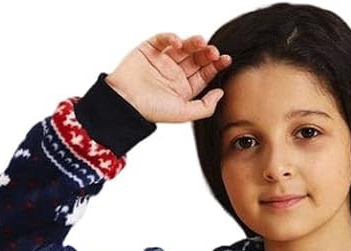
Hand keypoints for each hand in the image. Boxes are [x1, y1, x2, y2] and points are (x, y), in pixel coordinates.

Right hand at [105, 32, 231, 124]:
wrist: (125, 103)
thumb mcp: (183, 113)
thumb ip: (205, 107)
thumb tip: (221, 93)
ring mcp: (162, 60)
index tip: (225, 59)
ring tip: (200, 42)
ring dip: (193, 42)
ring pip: (182, 47)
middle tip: (214, 51)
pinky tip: (177, 43)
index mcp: (184, 88)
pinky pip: (163, 39)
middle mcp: (175, 73)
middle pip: (196, 58)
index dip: (215, 65)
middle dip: (206, 53)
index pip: (204, 73)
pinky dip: (171, 37)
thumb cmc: (152, 110)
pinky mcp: (149, 49)